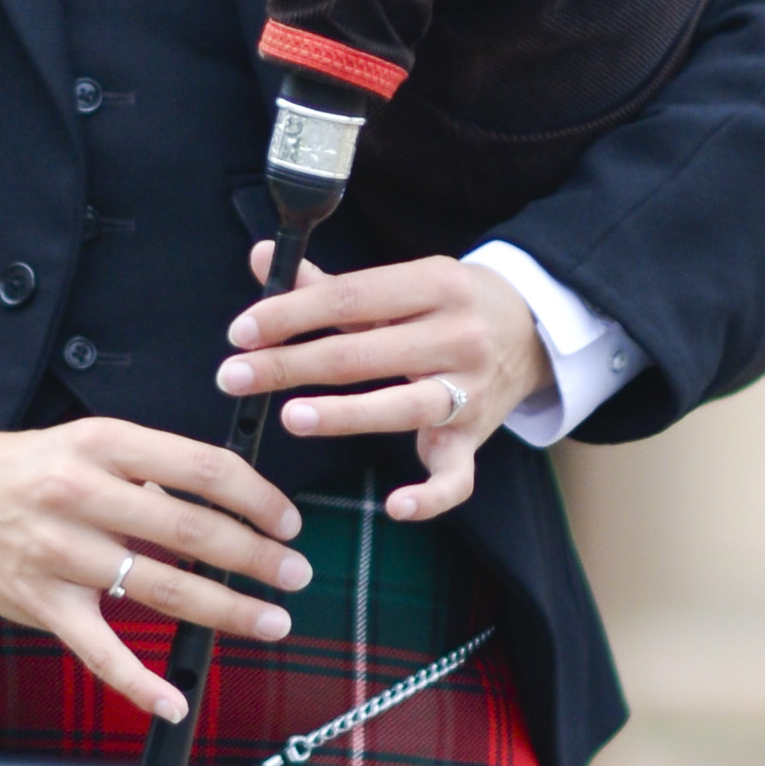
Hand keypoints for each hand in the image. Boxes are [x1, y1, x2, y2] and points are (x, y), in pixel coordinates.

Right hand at [0, 417, 306, 725]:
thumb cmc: (29, 468)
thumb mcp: (89, 441)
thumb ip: (152, 467)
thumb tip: (226, 501)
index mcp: (105, 444)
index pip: (202, 468)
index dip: (257, 498)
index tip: (287, 522)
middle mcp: (82, 495)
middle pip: (191, 529)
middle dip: (256, 558)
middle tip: (296, 575)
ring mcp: (61, 553)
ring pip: (160, 588)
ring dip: (226, 610)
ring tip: (271, 621)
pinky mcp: (42, 604)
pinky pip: (100, 652)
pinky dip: (140, 683)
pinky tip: (176, 701)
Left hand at [219, 249, 551, 527]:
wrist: (532, 329)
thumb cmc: (445, 304)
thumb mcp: (400, 283)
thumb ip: (328, 283)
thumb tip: (260, 258)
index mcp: (434, 283)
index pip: (351, 296)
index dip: (291, 314)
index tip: (240, 332)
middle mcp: (456, 335)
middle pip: (362, 353)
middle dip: (290, 365)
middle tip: (232, 376)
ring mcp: (469, 390)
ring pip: (403, 407)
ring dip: (343, 415)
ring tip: (290, 417)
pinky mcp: (476, 437)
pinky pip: (457, 476)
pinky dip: (431, 497)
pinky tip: (394, 507)